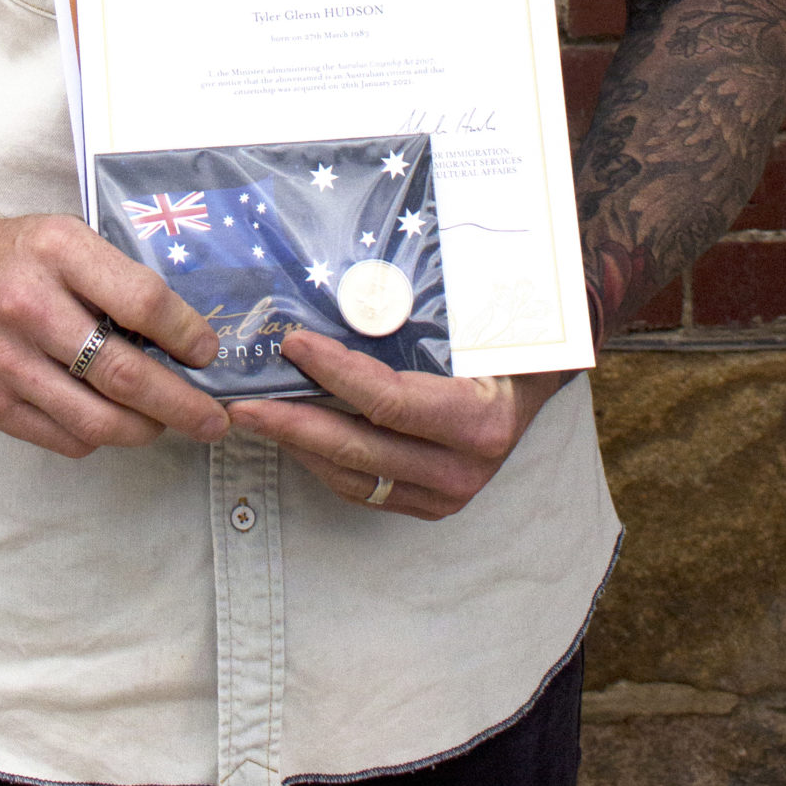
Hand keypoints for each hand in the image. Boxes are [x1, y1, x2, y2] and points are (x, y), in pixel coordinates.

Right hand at [0, 201, 228, 459]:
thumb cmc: (15, 254)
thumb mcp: (68, 238)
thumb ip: (118, 280)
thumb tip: (183, 336)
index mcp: (58, 253)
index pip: (142, 301)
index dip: (186, 335)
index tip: (207, 353)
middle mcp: (29, 308)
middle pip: (124, 374)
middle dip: (182, 404)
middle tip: (213, 418)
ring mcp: (6, 363)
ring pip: (98, 420)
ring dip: (146, 429)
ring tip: (167, 423)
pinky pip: (65, 438)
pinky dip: (100, 435)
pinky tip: (113, 420)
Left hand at [228, 329, 567, 520]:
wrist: (542, 385)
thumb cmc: (511, 342)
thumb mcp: (489, 321)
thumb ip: (441, 307)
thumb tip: (369, 282)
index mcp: (478, 421)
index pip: (390, 402)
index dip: (337, 374)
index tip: (294, 345)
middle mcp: (461, 470)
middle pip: (359, 448)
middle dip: (293, 425)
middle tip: (243, 403)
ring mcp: (444, 495)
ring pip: (353, 476)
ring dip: (299, 446)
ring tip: (255, 417)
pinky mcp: (428, 504)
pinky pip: (362, 488)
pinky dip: (322, 461)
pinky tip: (292, 434)